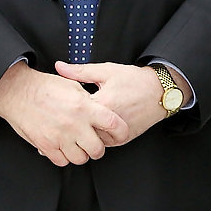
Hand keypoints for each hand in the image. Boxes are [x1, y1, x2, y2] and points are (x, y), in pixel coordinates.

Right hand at [0, 63, 126, 166]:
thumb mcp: (71, 85)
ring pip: (80, 159)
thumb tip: (100, 109)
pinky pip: (62, 161)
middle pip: (97, 149)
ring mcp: (60, 137)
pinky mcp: (46, 146)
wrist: (17, 92)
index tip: (120, 134)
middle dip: (97, 148)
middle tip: (93, 142)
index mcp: (84, 106)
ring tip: (76, 144)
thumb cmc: (44, 86)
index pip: (113, 124)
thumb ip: (88, 99)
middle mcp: (74, 124)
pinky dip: (64, 157)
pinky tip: (62, 146)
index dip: (121, 132)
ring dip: (80, 154)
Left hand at [52, 62, 179, 145]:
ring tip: (68, 129)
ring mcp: (116, 134)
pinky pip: (102, 143)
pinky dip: (94, 137)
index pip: (73, 112)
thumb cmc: (134, 80)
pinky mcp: (122, 139)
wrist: (160, 92)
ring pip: (90, 140)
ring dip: (81, 134)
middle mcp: (109, 123)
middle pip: (80, 130)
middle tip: (53, 123)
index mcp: (102, 104)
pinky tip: (86, 131)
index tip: (50, 108)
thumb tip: (59, 67)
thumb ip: (80, 71)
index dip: (60, 110)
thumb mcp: (106, 71)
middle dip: (68, 126)